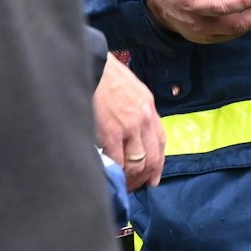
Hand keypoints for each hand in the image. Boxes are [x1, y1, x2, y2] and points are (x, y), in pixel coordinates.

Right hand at [93, 54, 163, 190]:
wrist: (89, 64)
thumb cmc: (103, 75)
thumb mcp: (129, 88)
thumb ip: (134, 108)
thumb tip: (130, 132)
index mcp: (148, 106)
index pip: (161, 140)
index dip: (159, 163)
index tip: (153, 178)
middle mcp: (143, 118)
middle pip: (153, 156)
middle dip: (146, 176)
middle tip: (137, 187)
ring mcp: (129, 127)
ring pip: (138, 163)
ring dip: (132, 179)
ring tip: (123, 186)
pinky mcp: (111, 133)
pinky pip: (119, 162)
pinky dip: (118, 175)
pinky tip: (113, 179)